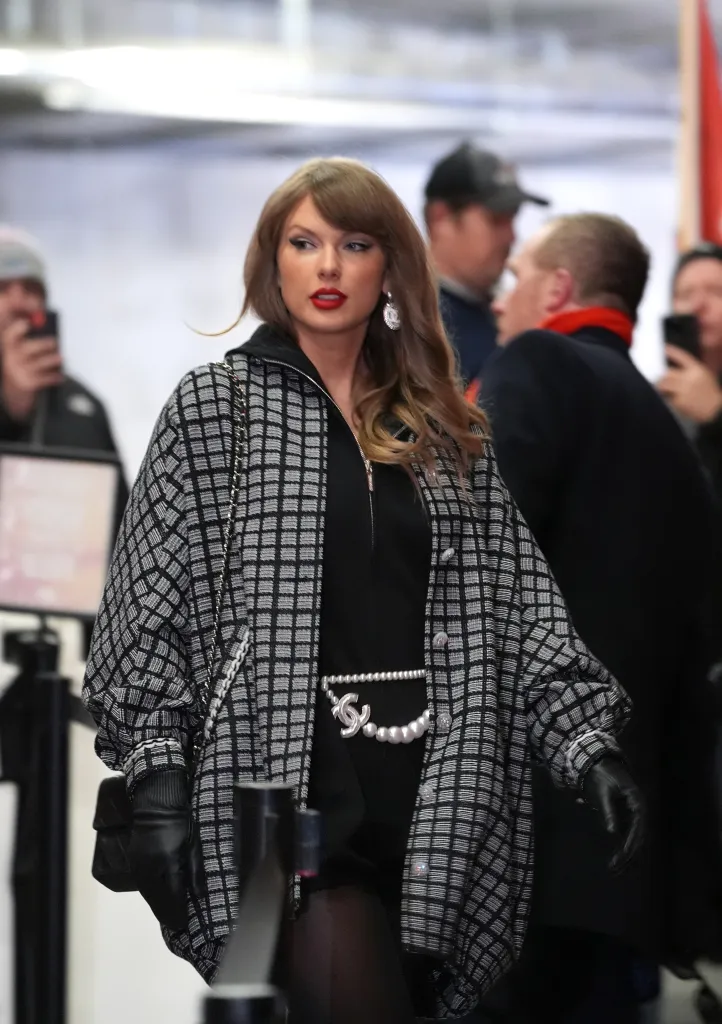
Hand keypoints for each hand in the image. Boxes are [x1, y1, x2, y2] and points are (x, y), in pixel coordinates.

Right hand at [0, 317, 62, 421]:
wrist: (17, 387)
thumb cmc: (25, 363)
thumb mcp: (23, 351)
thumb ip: (34, 338)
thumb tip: (49, 328)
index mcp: (11, 347)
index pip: (10, 336)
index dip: (17, 329)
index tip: (26, 324)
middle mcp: (12, 359)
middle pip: (26, 350)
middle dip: (41, 345)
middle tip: (54, 342)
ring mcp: (20, 372)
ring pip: (37, 365)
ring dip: (50, 360)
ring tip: (61, 357)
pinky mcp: (28, 383)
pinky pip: (43, 380)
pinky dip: (53, 377)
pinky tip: (60, 376)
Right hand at [129, 769, 205, 930]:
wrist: (156, 801)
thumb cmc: (181, 820)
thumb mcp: (193, 844)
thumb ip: (196, 871)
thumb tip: (199, 896)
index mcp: (166, 864)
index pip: (173, 898)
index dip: (179, 913)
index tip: (186, 925)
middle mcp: (148, 869)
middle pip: (158, 901)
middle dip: (169, 914)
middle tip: (179, 925)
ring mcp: (138, 866)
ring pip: (149, 895)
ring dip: (160, 906)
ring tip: (171, 916)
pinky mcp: (133, 862)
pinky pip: (143, 886)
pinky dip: (152, 896)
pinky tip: (160, 900)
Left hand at [582, 758, 644, 872]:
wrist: (602, 764)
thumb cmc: (603, 776)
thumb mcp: (604, 793)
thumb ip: (609, 811)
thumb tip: (612, 832)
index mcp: (638, 803)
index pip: (638, 829)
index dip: (630, 845)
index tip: (622, 858)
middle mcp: (640, 812)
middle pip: (639, 838)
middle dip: (629, 855)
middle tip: (616, 870)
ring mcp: (635, 816)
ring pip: (635, 840)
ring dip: (626, 855)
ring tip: (615, 870)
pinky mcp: (628, 818)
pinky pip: (628, 836)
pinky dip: (623, 847)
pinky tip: (617, 860)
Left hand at [658, 346, 721, 423]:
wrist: (715, 410)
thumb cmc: (708, 392)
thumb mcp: (703, 376)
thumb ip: (690, 371)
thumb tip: (670, 369)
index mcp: (697, 369)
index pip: (682, 356)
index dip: (672, 351)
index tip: (664, 348)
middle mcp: (690, 377)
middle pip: (668, 373)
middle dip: (661, 378)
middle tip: (658, 380)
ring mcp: (685, 389)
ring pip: (664, 384)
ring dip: (660, 387)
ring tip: (661, 390)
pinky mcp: (680, 401)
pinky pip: (666, 397)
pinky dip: (665, 398)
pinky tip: (668, 400)